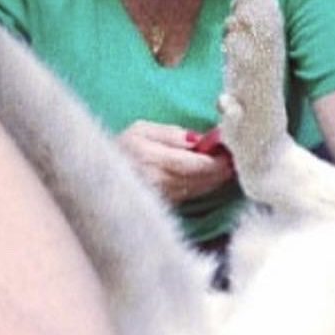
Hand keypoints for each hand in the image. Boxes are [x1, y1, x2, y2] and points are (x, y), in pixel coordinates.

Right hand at [115, 121, 236, 202]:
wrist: (98, 175)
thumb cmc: (121, 147)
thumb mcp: (141, 129)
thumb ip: (170, 134)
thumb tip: (197, 141)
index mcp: (152, 158)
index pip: (194, 165)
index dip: (216, 161)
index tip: (230, 152)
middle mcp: (158, 181)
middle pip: (201, 180)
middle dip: (221, 171)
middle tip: (236, 160)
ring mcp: (161, 196)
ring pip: (198, 190)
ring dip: (216, 180)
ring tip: (228, 168)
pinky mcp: (164, 204)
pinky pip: (191, 195)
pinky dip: (204, 186)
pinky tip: (212, 178)